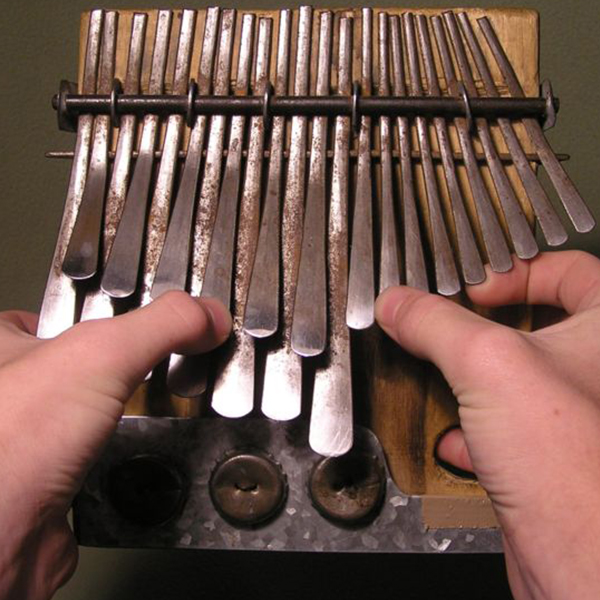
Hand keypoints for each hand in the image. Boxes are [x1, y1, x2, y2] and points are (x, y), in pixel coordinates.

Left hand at [0, 292, 230, 599]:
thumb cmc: (10, 443)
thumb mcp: (102, 352)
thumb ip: (162, 324)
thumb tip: (207, 314)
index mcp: (3, 348)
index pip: (56, 314)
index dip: (100, 311)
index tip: (137, 316)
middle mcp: (10, 393)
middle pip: (79, 361)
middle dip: (121, 363)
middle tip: (153, 359)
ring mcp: (27, 438)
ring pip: (88, 408)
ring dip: (122, 408)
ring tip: (149, 400)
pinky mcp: (46, 480)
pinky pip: (95, 450)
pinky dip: (119, 448)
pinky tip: (129, 446)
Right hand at [375, 251, 599, 599]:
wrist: (580, 561)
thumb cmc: (571, 464)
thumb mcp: (487, 364)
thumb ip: (436, 323)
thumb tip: (400, 303)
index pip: (572, 271)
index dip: (520, 272)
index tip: (478, 289)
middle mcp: (595, 374)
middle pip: (537, 326)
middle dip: (484, 331)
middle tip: (452, 329)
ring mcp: (576, 419)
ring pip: (517, 381)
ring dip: (474, 381)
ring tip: (444, 379)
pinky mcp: (554, 459)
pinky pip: (509, 429)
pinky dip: (477, 430)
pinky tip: (457, 439)